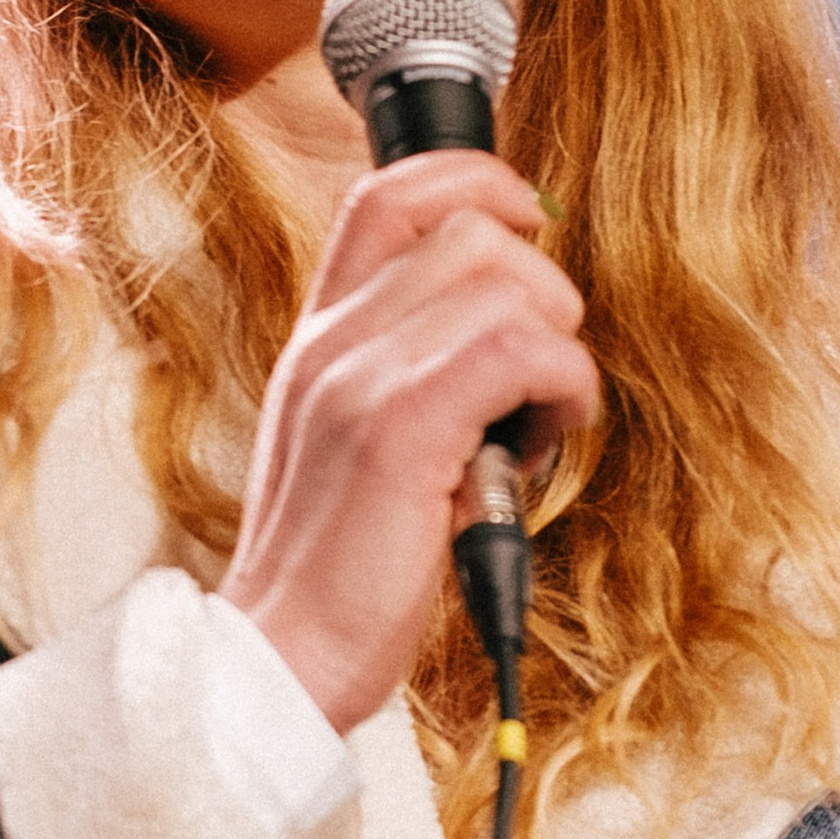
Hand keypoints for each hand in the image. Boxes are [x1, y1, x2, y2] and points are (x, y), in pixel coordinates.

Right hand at [218, 152, 600, 735]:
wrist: (278, 660)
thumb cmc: (335, 566)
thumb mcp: (350, 439)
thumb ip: (399, 369)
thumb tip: (501, 321)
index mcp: (320, 335)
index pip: (387, 193)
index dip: (474, 179)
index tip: (528, 220)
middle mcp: (332, 339)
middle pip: (468, 226)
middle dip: (539, 287)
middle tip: (537, 375)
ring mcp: (360, 378)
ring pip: (504, 280)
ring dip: (556, 343)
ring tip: (538, 420)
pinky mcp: (400, 429)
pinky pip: (518, 351)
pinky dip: (561, 387)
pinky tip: (544, 440)